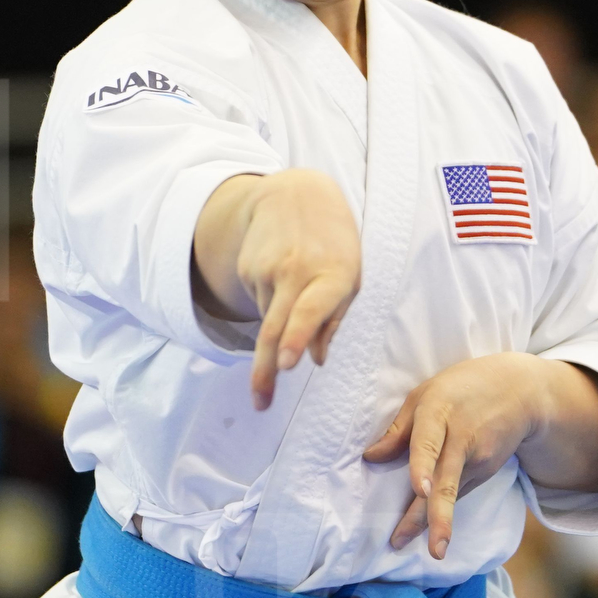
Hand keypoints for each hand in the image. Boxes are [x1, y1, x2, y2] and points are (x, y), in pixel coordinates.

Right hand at [194, 171, 362, 410]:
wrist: (295, 194)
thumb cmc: (333, 243)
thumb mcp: (350, 276)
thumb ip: (333, 319)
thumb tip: (317, 360)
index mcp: (332, 275)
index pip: (311, 310)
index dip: (296, 337)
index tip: (286, 364)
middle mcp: (297, 272)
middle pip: (275, 329)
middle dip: (266, 371)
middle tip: (261, 403)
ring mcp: (267, 270)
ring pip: (270, 318)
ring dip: (280, 321)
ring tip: (295, 285)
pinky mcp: (247, 269)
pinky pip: (260, 301)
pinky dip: (271, 301)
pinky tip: (281, 274)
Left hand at [363, 353, 552, 558]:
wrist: (518, 390)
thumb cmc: (460, 389)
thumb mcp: (425, 395)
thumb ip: (398, 429)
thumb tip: (370, 457)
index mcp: (438, 413)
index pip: (429, 442)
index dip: (424, 466)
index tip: (421, 490)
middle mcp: (461, 439)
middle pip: (449, 480)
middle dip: (440, 516)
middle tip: (435, 549)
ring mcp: (478, 458)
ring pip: (454, 495)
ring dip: (439, 524)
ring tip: (432, 552)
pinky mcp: (486, 471)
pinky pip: (459, 493)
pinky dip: (445, 513)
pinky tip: (432, 532)